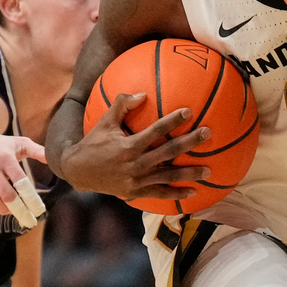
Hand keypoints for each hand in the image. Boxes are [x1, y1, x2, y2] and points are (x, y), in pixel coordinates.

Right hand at [0, 127, 46, 225]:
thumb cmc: (1, 143)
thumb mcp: (20, 143)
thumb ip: (37, 151)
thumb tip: (55, 158)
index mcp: (6, 158)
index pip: (21, 182)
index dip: (30, 198)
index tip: (39, 210)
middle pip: (6, 194)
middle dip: (18, 209)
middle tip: (27, 219)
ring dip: (2, 208)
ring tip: (11, 212)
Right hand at [61, 92, 209, 198]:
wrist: (77, 172)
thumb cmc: (93, 143)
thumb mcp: (104, 122)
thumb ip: (121, 105)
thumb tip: (143, 94)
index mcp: (128, 145)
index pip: (155, 131)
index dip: (172, 121)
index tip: (189, 112)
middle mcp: (135, 163)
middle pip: (168, 152)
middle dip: (190, 142)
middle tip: (208, 133)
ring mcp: (137, 180)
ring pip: (168, 175)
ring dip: (189, 173)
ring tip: (209, 168)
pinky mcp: (136, 192)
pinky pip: (160, 193)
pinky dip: (176, 193)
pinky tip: (193, 192)